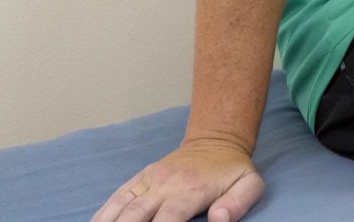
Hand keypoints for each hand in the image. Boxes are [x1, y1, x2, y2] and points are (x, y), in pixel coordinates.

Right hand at [90, 137, 263, 221]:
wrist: (215, 140)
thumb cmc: (233, 169)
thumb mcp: (249, 183)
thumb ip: (238, 203)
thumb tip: (219, 220)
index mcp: (191, 190)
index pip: (168, 220)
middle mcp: (165, 184)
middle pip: (136, 216)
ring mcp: (150, 180)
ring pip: (122, 207)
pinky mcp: (141, 178)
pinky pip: (118, 196)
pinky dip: (104, 214)